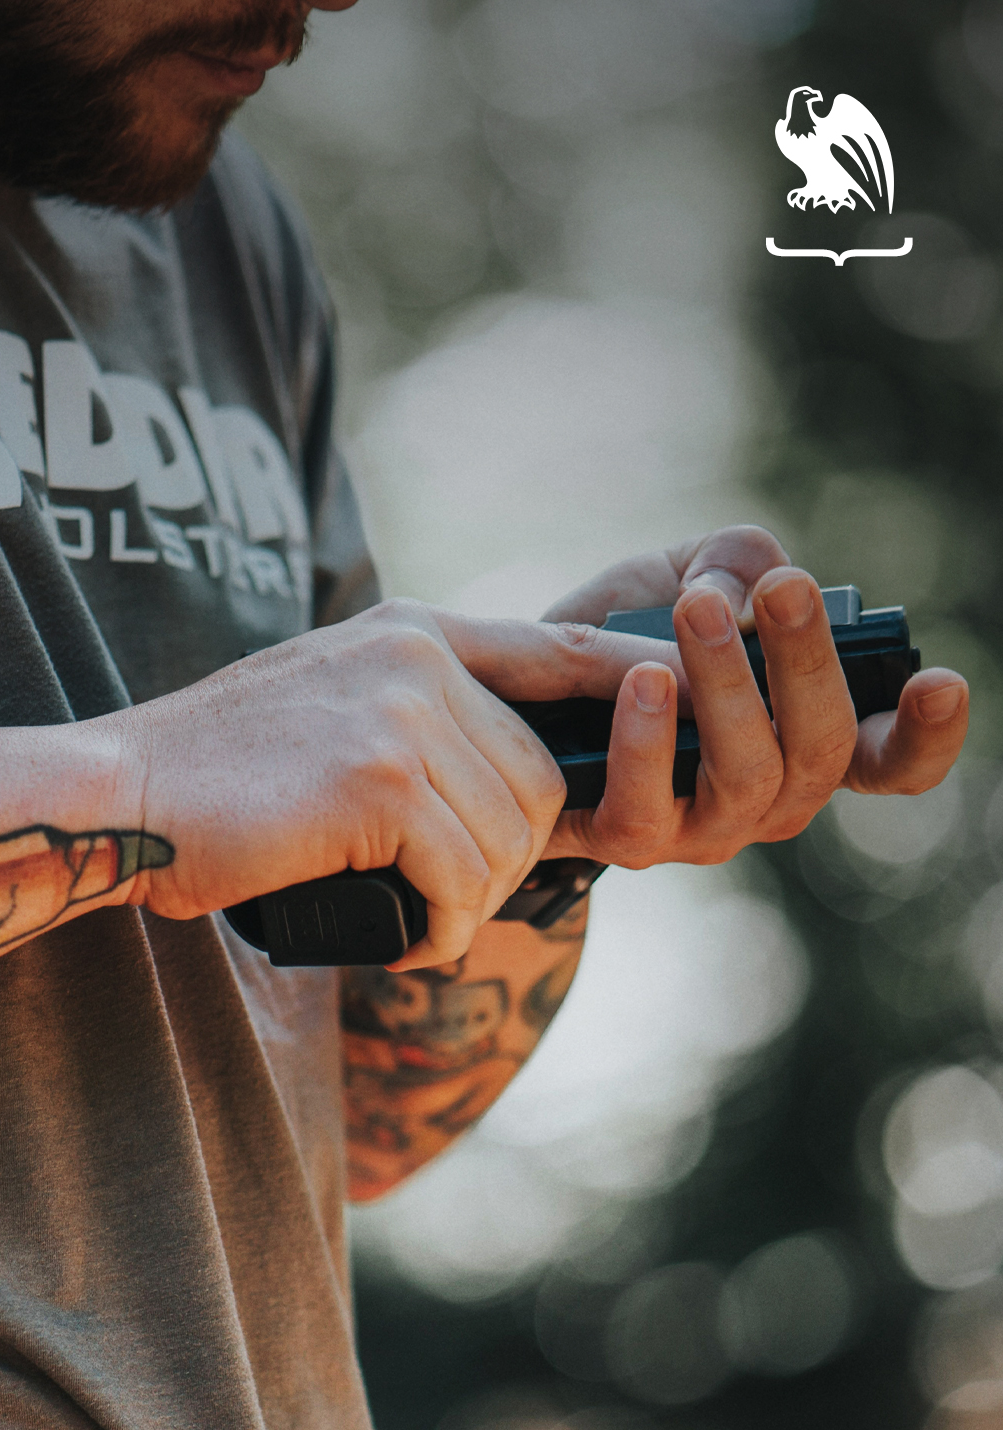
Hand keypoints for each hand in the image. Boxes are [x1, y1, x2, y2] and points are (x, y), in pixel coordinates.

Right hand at [109, 598, 679, 967]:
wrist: (118, 796)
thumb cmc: (211, 775)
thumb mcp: (322, 701)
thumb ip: (410, 706)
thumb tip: (498, 775)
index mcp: (410, 632)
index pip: (563, 649)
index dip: (631, 689)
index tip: (674, 724)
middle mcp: (416, 660)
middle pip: (539, 775)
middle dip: (513, 855)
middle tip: (454, 898)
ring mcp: (398, 718)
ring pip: (508, 832)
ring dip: (477, 899)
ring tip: (421, 918)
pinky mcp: (376, 787)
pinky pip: (464, 878)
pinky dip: (448, 929)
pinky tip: (411, 940)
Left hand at [541, 527, 968, 869]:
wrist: (517, 686)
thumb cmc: (626, 633)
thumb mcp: (687, 573)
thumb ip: (735, 560)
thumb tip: (751, 589)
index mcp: (809, 739)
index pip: (891, 759)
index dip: (928, 734)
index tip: (940, 682)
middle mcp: (772, 796)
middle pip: (821, 750)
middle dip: (806, 663)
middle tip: (787, 587)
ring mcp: (704, 829)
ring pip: (743, 777)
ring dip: (727, 687)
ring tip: (700, 611)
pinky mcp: (628, 841)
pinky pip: (644, 808)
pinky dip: (645, 742)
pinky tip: (640, 681)